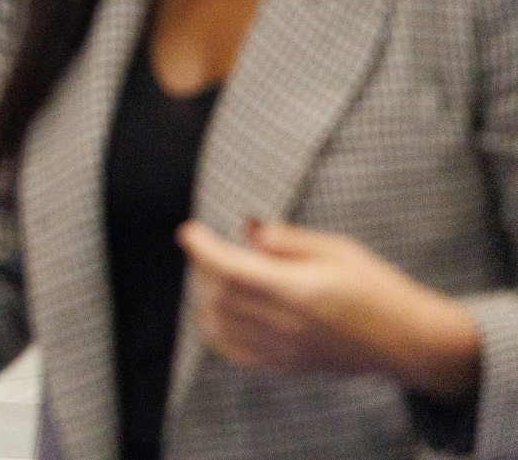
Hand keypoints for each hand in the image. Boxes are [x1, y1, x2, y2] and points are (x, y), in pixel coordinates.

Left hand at [178, 219, 479, 401]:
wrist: (408, 342)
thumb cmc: (377, 287)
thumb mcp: (337, 249)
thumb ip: (288, 240)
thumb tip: (245, 229)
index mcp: (299, 292)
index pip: (230, 271)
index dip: (202, 249)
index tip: (189, 231)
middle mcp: (287, 326)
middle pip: (219, 297)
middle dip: (203, 267)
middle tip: (206, 246)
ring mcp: (285, 351)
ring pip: (220, 326)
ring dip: (205, 297)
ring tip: (214, 273)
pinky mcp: (287, 367)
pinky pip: (235, 352)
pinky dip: (217, 329)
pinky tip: (221, 309)